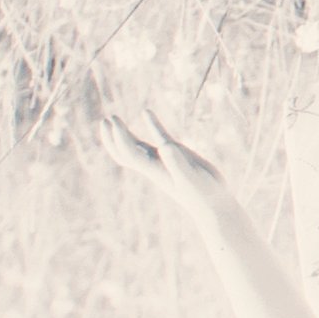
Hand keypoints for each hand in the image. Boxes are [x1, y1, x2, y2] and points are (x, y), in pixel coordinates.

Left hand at [93, 78, 230, 205]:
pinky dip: (151, 125)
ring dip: (123, 134)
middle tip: (106, 120)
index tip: (114, 122)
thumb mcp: (191, 178)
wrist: (212, 205)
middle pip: (124, 152)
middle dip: (112, 137)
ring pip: (136, 147)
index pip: (129, 153)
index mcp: (154, 169)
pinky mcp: (175, 156)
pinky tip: (146, 112)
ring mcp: (163, 160)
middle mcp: (154, 164)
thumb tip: (166, 147)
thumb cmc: (203, 194)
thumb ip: (178, 164)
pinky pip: (158, 137)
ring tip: (114, 119)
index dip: (120, 138)